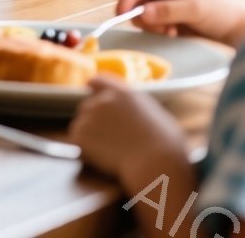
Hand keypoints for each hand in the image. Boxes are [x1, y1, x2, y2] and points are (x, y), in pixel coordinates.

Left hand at [69, 75, 189, 196]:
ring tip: (113, 151)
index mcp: (121, 93)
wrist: (155, 164)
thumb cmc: (166, 144)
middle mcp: (100, 101)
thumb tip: (134, 109)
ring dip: (91, 135)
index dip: (95, 88)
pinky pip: (78, 142)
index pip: (98, 80)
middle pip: (88, 106)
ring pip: (82, 125)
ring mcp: (87, 117)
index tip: (91, 92)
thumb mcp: (158, 114)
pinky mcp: (78, 136)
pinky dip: (85, 150)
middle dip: (95, 120)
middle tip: (111, 138)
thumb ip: (139, 107)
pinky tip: (104, 159)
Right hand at [117, 0, 244, 47]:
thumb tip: (141, 14)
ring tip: (172, 30)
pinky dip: (157, 30)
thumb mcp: (196, 9)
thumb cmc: (223, 12)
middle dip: (144, 15)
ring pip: (142, 12)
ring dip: (152, 24)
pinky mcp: (166, 14)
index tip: (121, 15)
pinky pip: (150, 22)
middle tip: (160, 28)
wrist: (238, 29)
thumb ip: (167, 10)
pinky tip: (174, 32)